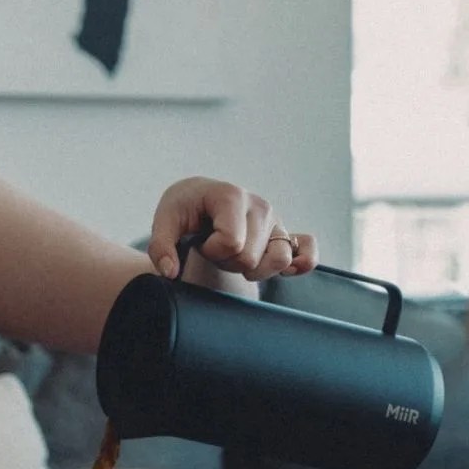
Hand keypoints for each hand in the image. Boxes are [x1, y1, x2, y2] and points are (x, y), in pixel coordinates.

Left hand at [147, 176, 317, 281]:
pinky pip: (308, 249)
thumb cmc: (184, 208)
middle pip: (250, 257)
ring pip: (279, 260)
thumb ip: (161, 246)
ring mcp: (276, 219)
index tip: (201, 240)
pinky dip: (301, 263)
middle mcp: (259, 205)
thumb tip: (170, 273)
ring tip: (237, 254)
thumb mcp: (165, 221)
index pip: (230, 243)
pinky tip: (287, 270)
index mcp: (231, 195)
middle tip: (215, 247)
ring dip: (254, 268)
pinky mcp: (285, 233)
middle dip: (227, 262)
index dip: (211, 250)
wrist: (199, 198)